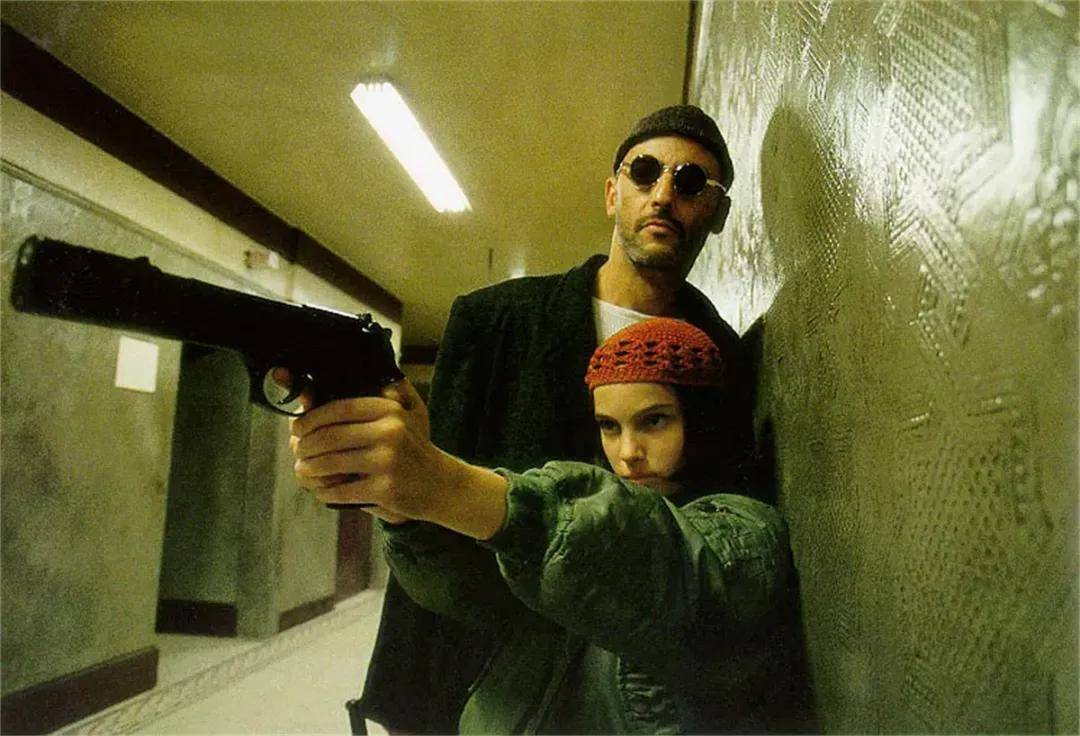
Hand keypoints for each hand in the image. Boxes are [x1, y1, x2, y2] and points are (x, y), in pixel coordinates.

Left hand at [290, 379, 443, 516]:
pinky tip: (322, 491)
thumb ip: (386, 392)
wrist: (443, 485)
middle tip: (297, 450)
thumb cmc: (416, 448)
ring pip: (331, 463)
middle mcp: (389, 432)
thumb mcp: (409, 413)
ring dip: (309, 468)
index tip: (297, 426)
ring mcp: (387, 461)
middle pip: (330, 436)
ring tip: (303, 469)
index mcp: (390, 410)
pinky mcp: (385, 489)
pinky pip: (342, 491)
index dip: (311, 417)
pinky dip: (325, 492)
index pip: (339, 408)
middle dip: (305, 445)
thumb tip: (350, 386)